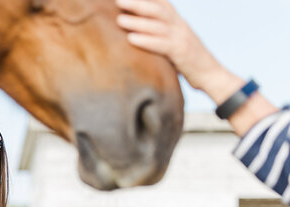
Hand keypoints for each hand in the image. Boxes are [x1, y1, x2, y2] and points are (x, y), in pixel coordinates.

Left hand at [115, 0, 232, 93]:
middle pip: (158, 10)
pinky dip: (146, 41)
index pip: (162, 4)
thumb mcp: (174, 45)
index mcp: (178, 22)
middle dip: (137, 3)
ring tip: (119, 20)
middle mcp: (180, 26)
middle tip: (118, 0)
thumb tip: (134, 36)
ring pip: (158, 25)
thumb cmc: (188, 63)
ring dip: (137, 22)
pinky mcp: (181, 53)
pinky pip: (162, 45)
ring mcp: (182, 38)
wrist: (212, 76)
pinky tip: (131, 39)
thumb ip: (159, 37)